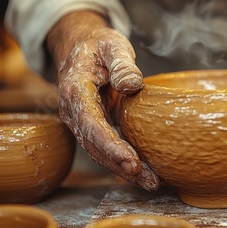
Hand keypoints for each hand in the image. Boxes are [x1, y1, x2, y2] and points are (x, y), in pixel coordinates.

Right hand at [47, 11, 158, 190]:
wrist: (81, 48)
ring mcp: (83, 121)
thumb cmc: (98, 45)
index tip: (130, 161)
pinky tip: (145, 171)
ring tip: (151, 182)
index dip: (110, 145)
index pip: (91, 124)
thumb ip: (121, 63)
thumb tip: (132, 84)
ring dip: (124, 169)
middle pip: (95, 145)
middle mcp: (75, 111)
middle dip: (121, 165)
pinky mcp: (95, 125)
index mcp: (75, 90)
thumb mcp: (112, 45)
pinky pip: (107, 146)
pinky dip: (124, 160)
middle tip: (148, 179)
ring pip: (100, 151)